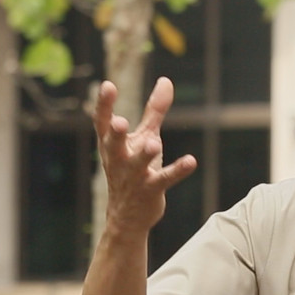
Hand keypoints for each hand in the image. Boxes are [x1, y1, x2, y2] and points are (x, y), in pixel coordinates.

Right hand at [92, 77, 196, 233]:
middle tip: (119, 122)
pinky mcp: (151, 190)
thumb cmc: (133, 167)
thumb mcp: (144, 136)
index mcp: (111, 144)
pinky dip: (177, 171)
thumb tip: (166, 80)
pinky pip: (165, 179)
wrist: (127, 215)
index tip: (108, 86)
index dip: (104, 105)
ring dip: (145, 155)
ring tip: (154, 144)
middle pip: (114, 144)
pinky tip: (191, 161)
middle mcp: (119, 159)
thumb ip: (154, 110)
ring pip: (138, 164)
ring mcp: (134, 176)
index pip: (103, 123)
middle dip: (116, 134)